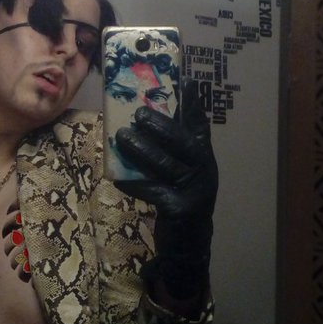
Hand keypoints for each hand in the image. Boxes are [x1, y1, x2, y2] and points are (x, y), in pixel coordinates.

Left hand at [114, 78, 217, 299]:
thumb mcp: (181, 171)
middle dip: (160, 125)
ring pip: (165, 165)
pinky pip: (153, 192)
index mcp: (204, 157)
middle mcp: (205, 171)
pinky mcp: (181, 210)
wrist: (189, 244)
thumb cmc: (179, 199)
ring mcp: (195, 191)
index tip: (186, 79)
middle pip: (182, 142)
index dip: (194, 103)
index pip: (200, 126)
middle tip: (137, 113)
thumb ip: (172, 148)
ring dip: (141, 150)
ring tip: (121, 137)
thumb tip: (147, 118)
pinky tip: (117, 178)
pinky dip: (134, 184)